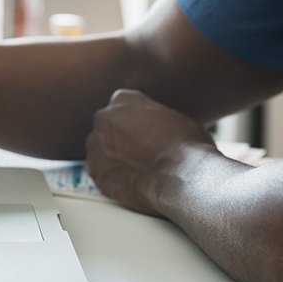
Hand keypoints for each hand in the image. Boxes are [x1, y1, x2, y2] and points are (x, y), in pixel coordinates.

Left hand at [86, 89, 218, 215]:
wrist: (181, 177)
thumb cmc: (186, 146)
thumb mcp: (174, 117)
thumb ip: (154, 119)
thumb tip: (156, 129)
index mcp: (123, 99)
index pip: (123, 106)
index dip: (136, 123)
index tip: (146, 134)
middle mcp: (103, 118)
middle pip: (108, 128)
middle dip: (120, 140)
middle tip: (141, 154)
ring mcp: (96, 146)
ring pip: (101, 151)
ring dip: (113, 159)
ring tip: (138, 171)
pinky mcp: (96, 173)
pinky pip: (101, 173)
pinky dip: (113, 179)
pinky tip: (132, 183)